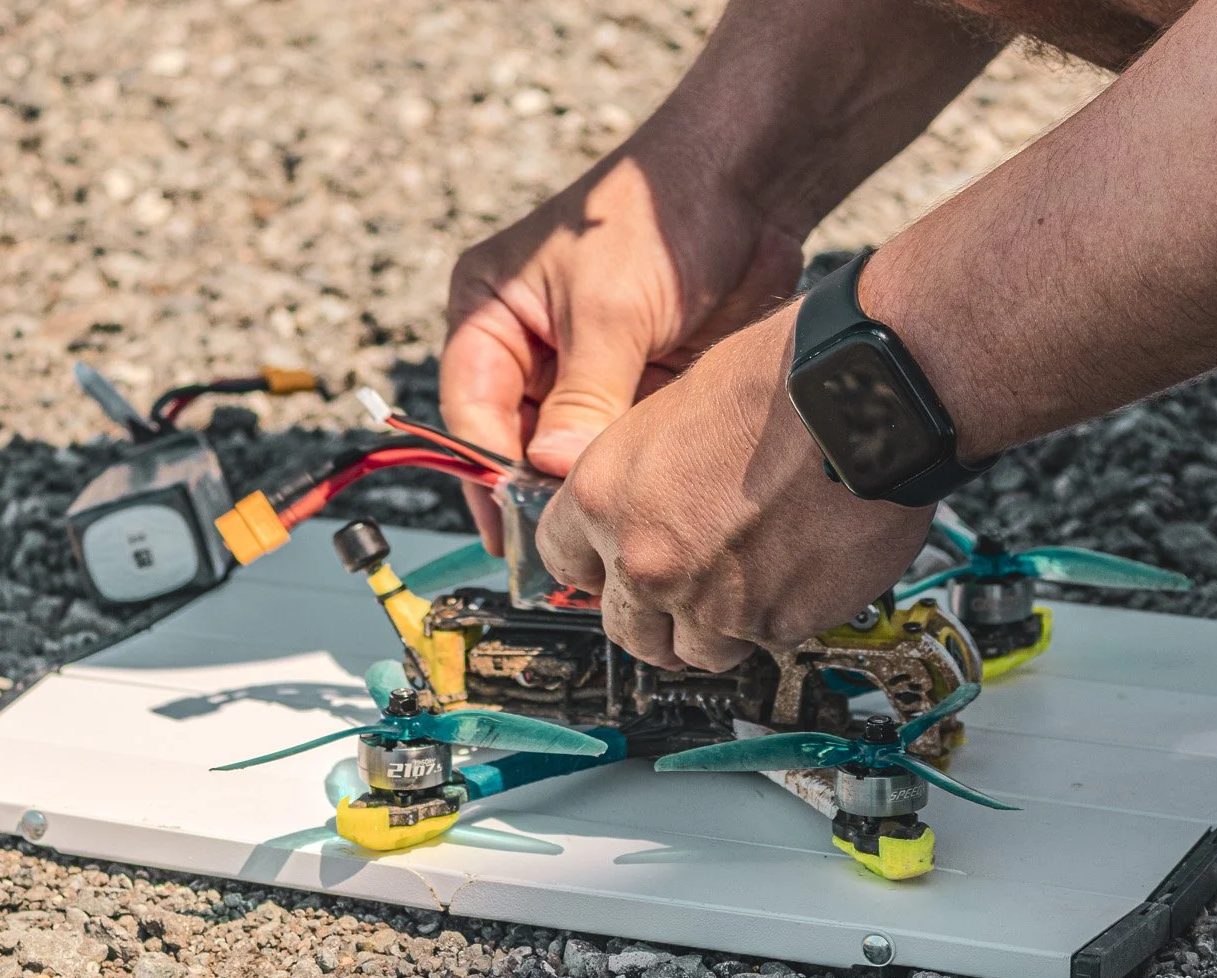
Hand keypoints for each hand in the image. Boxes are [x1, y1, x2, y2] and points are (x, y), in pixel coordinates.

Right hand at [439, 141, 804, 549]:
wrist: (744, 185)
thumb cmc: (655, 216)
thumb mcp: (607, 308)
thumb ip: (583, 397)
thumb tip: (556, 474)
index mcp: (490, 315)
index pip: (472, 412)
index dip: (488, 473)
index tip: (514, 525)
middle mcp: (529, 349)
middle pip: (517, 443)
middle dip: (537, 495)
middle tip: (560, 553)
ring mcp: (585, 372)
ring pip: (571, 454)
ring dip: (587, 492)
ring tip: (604, 542)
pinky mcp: (638, 386)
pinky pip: (622, 447)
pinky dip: (629, 478)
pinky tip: (641, 510)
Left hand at [535, 303, 935, 670]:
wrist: (861, 397)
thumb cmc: (779, 381)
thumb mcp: (671, 413)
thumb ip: (644, 484)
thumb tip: (645, 518)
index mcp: (605, 498)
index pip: (565, 564)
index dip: (598, 568)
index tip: (617, 571)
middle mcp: (647, 561)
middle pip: (627, 631)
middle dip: (657, 617)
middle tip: (690, 593)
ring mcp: (711, 603)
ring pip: (700, 651)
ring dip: (723, 627)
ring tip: (759, 577)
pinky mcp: (777, 625)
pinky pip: (769, 641)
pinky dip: (784, 616)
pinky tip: (804, 567)